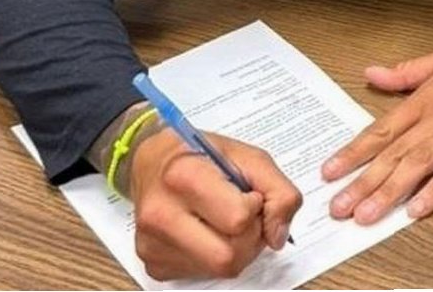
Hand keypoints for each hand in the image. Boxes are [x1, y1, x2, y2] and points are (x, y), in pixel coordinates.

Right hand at [129, 128, 302, 279]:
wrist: (154, 162)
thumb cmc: (200, 156)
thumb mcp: (249, 156)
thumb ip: (278, 190)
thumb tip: (277, 234)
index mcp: (184, 176)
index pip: (238, 219)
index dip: (255, 207)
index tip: (248, 194)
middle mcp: (162, 213)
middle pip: (229, 256)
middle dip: (250, 237)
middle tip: (243, 213)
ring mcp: (153, 243)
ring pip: (221, 269)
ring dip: (238, 249)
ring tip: (228, 223)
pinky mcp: (154, 264)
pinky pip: (204, 274)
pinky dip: (217, 256)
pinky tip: (209, 232)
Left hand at [322, 33, 432, 224]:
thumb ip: (407, 71)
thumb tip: (372, 73)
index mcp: (426, 98)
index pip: (382, 129)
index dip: (354, 152)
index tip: (329, 172)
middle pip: (394, 153)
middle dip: (363, 182)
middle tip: (338, 207)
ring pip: (418, 164)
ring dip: (391, 191)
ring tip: (368, 215)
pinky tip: (419, 209)